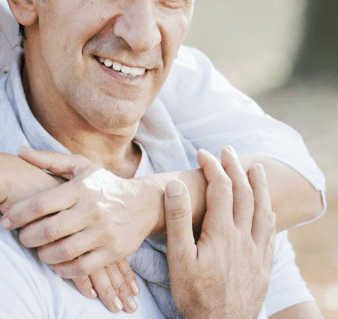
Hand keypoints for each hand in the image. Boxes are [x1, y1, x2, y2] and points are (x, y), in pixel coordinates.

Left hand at [0, 148, 146, 312]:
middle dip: (28, 237)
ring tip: (37, 250)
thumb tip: (19, 150)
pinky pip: (83, 267)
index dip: (19, 213)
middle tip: (20, 238)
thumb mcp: (79, 165)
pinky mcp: (113, 251)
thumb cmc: (103, 183)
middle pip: (51, 229)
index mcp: (80, 188)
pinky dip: (65, 270)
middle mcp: (92, 210)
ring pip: (65, 251)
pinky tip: (55, 264)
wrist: (143, 203)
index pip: (43, 202)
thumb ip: (49, 159)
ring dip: (44, 254)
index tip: (5, 220)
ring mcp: (104, 232)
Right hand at [164, 146, 275, 318]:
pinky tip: (267, 209)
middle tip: (227, 150)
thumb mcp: (179, 258)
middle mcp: (243, 238)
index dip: (213, 167)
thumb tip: (176, 185)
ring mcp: (256, 253)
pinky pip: (270, 232)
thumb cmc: (194, 295)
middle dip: (236, 168)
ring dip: (259, 186)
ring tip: (256, 168)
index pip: (221, 189)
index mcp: (222, 233)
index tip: (202, 153)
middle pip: (245, 194)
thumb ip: (178, 220)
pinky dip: (268, 213)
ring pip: (263, 210)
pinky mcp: (262, 266)